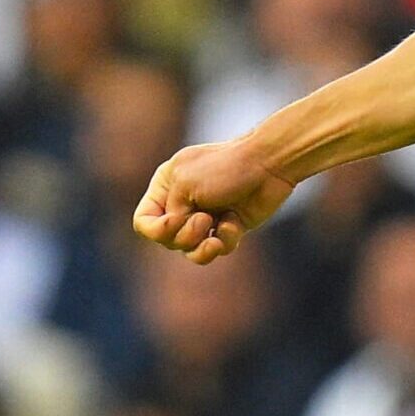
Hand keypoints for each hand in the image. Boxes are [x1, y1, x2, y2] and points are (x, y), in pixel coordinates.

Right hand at [132, 138, 294, 264]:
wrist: (270, 165)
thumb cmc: (226, 168)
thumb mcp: (185, 185)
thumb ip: (171, 214)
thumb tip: (175, 235)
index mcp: (166, 186)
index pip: (143, 221)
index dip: (155, 230)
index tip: (173, 222)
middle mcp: (183, 202)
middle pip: (166, 239)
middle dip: (184, 236)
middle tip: (204, 219)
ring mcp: (206, 216)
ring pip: (189, 250)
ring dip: (201, 247)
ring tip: (215, 238)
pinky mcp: (228, 226)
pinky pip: (216, 248)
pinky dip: (226, 239)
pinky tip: (235, 223)